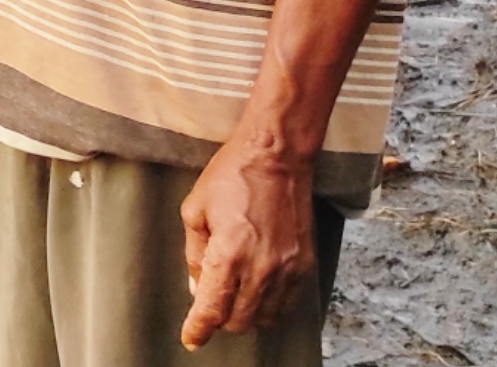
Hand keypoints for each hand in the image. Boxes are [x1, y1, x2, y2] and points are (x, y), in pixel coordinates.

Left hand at [179, 139, 316, 347]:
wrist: (276, 157)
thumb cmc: (230, 177)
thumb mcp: (195, 211)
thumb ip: (195, 255)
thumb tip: (199, 289)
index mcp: (230, 254)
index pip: (213, 309)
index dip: (199, 329)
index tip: (191, 339)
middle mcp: (262, 268)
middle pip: (240, 321)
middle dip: (220, 320)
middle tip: (208, 305)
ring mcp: (288, 269)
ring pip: (265, 317)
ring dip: (245, 315)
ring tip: (232, 295)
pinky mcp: (305, 265)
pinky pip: (287, 303)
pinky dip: (269, 306)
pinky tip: (256, 290)